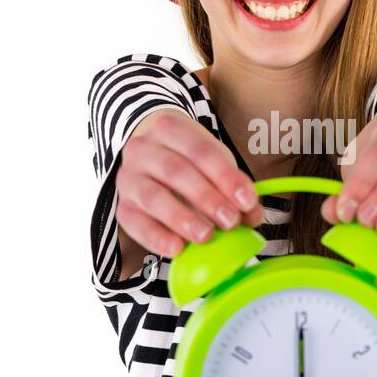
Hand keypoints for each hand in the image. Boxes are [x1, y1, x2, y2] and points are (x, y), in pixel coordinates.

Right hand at [115, 109, 263, 259]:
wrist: (149, 153)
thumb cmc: (187, 159)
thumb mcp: (213, 162)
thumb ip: (233, 188)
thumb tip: (254, 215)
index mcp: (170, 128)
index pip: (200, 151)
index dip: (226, 177)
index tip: (247, 201)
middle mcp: (143, 149)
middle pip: (176, 171)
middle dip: (207, 198)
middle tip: (230, 221)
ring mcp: (129, 177)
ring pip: (153, 197)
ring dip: (182, 218)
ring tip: (206, 236)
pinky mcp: (122, 205)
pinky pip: (135, 223)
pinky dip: (157, 237)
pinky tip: (177, 249)